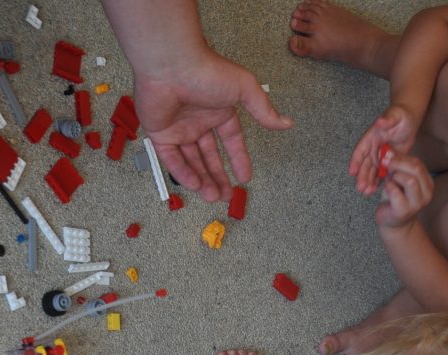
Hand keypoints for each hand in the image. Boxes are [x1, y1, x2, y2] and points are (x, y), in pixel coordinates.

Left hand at [134, 50, 292, 201]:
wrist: (171, 65)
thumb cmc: (208, 71)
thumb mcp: (244, 89)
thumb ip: (263, 110)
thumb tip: (287, 123)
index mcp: (219, 110)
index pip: (231, 140)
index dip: (239, 159)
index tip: (245, 178)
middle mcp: (199, 120)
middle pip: (210, 156)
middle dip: (219, 176)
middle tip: (227, 196)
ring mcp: (178, 128)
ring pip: (191, 160)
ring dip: (203, 179)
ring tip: (213, 196)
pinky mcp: (160, 133)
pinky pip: (171, 158)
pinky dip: (183, 172)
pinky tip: (196, 185)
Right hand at [349, 106, 416, 195]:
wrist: (408, 120)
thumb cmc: (400, 115)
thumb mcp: (395, 115)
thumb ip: (387, 120)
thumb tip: (380, 122)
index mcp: (371, 137)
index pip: (360, 150)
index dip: (355, 161)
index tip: (352, 172)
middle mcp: (372, 148)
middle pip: (364, 164)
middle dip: (362, 176)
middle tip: (361, 188)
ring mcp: (379, 155)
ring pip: (371, 170)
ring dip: (368, 181)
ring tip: (367, 192)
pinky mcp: (387, 161)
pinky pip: (381, 172)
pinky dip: (378, 181)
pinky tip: (375, 190)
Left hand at [374, 154, 433, 230]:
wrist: (392, 223)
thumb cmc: (396, 199)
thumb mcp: (400, 180)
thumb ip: (399, 167)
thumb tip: (388, 151)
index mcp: (428, 183)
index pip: (418, 164)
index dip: (402, 158)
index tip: (389, 158)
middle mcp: (426, 194)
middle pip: (416, 170)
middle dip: (398, 164)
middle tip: (386, 166)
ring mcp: (417, 204)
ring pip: (409, 180)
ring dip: (395, 176)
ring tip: (389, 180)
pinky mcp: (404, 211)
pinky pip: (395, 192)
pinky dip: (388, 187)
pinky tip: (387, 189)